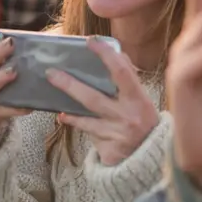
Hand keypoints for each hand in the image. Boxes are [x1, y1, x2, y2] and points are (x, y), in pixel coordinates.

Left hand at [50, 38, 159, 165]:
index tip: (91, 42)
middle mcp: (128, 117)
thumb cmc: (145, 123)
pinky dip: (75, 123)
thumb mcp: (142, 100)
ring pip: (86, 119)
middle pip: (93, 98)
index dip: (106, 55)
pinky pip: (87, 133)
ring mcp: (116, 135)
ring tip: (52, 93)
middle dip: (70, 85)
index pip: (122, 72)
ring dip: (68, 107)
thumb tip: (117, 53)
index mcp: (139, 100)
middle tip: (51, 72)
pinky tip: (64, 116)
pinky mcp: (108, 149)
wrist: (150, 159)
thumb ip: (129, 81)